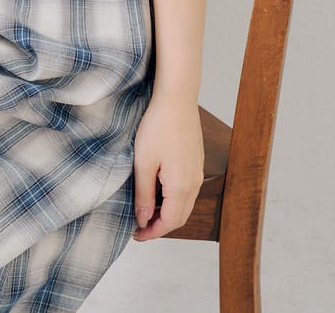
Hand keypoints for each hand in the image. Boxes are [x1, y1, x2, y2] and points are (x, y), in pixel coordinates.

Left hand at [131, 92, 204, 240]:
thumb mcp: (143, 161)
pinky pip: (187, 190)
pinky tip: (157, 190)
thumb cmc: (157, 127)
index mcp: (182, 187)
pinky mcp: (195, 162)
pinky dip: (173, 199)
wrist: (177, 100)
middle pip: (180, 217)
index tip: (136, 235)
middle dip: (160, 225)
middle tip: (139, 225)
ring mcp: (197, 172)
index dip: (153, 232)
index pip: (170, 222)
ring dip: (167, 212)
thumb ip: (144, 194)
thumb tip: (144, 219)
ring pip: (184, 204)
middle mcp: (194, 183)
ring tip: (146, 209)